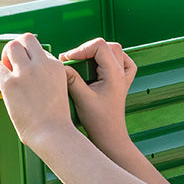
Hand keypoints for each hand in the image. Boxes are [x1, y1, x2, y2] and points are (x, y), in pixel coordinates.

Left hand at [0, 33, 73, 150]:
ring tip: (6, 70)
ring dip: (6, 56)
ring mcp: (25, 72)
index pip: (40, 50)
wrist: (53, 133)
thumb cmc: (55, 120)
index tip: (28, 68)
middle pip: (26, 39)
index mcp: (56, 66)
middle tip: (13, 63)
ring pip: (11, 46)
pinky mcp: (10, 83)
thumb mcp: (59, 90)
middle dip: (18, 48)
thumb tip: (30, 78)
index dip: (32, 58)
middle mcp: (41, 64)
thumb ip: (47, 79)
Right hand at [60, 38, 136, 153]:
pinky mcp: (121, 82)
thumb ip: (71, 79)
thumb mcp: (81, 98)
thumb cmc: (98, 122)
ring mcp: (124, 76)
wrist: (110, 137)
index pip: (99, 46)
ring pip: (114, 51)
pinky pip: (121, 61)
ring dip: (97, 53)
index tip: (68, 60)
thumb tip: (60, 66)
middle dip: (87, 49)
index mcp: (115, 74)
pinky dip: (109, 59)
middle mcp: (122, 72)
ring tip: (83, 63)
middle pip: (107, 45)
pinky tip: (98, 66)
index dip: (81, 49)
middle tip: (73, 61)